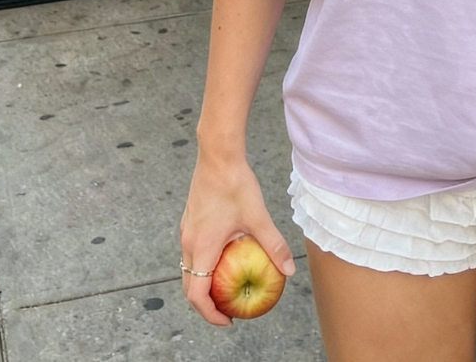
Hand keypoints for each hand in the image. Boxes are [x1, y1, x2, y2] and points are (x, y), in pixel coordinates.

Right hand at [180, 152, 295, 325]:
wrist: (217, 154)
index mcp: (201, 247)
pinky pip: (192, 252)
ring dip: (204, 283)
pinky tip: (226, 257)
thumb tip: (289, 269)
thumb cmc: (236, 183)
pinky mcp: (189, 220)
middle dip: (206, 304)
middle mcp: (188, 242)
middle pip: (189, 285)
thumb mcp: (258, 216)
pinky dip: (204, 264)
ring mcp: (186, 231)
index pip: (196, 294)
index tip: (228, 320)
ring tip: (227, 288)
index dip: (210, 314)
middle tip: (228, 310)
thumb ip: (273, 244)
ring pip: (189, 268)